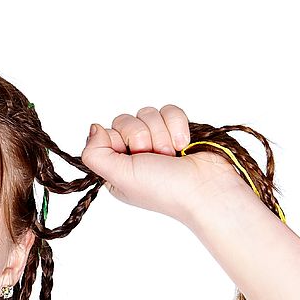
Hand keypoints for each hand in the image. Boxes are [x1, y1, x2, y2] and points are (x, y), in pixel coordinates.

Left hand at [80, 105, 244, 222]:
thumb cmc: (164, 189)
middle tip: (154, 157)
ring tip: (171, 155)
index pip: (105, 133)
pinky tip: (184, 145)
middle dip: (142, 137)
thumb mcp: (119, 177)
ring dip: (161, 134)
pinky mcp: (177, 130)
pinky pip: (169, 110)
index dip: (118, 139)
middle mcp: (134, 153)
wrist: (206, 189)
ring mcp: (157, 141)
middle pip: (125, 120)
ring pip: (147, 113)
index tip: (131, 155)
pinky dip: (177, 126)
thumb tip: (93, 128)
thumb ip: (95, 154)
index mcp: (116, 167)